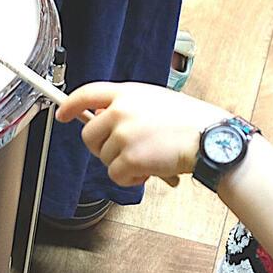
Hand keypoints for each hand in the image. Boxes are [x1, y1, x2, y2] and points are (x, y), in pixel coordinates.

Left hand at [55, 82, 228, 187]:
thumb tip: (103, 118)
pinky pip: (115, 175)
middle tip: (122, 152)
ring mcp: (124, 134)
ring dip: (122, 164)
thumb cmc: (190, 122)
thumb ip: (128, 106)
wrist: (210, 139)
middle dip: (100, 148)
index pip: (87, 93)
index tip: (62, 113)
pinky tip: (149, 171)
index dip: (70, 105)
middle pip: (88, 134)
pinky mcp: (129, 158)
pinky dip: (130, 179)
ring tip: (148, 159)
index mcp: (127, 93)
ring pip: (103, 158)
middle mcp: (121, 111)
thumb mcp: (155, 101)